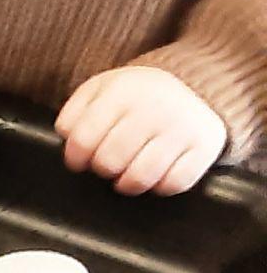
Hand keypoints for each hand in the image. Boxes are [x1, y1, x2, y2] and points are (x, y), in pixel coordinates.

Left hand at [58, 67, 226, 195]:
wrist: (193, 86)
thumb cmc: (135, 98)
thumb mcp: (100, 91)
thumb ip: (74, 112)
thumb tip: (67, 136)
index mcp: (123, 91)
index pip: (82, 140)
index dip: (75, 157)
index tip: (80, 159)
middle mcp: (155, 107)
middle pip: (109, 162)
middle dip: (103, 168)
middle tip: (110, 160)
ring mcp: (182, 128)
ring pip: (139, 179)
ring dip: (127, 182)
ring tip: (128, 169)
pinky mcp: (204, 147)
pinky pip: (173, 184)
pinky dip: (161, 185)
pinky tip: (157, 171)